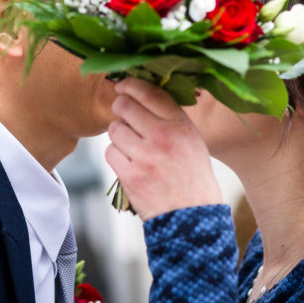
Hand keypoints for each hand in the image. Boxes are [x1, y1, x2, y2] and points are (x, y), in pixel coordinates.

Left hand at [105, 77, 222, 220]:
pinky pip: (110, 152)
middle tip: (123, 115)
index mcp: (181, 125)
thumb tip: (141, 95)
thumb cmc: (192, 176)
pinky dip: (116, 156)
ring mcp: (145, 157)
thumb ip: (170, 118)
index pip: (150, 92)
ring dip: (119, 135)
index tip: (123, 85)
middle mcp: (163, 137)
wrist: (192, 217)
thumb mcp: (193, 140)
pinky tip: (129, 162)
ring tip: (132, 145)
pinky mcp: (131, 176)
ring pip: (115, 129)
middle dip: (120, 108)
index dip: (131, 84)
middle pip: (125, 106)